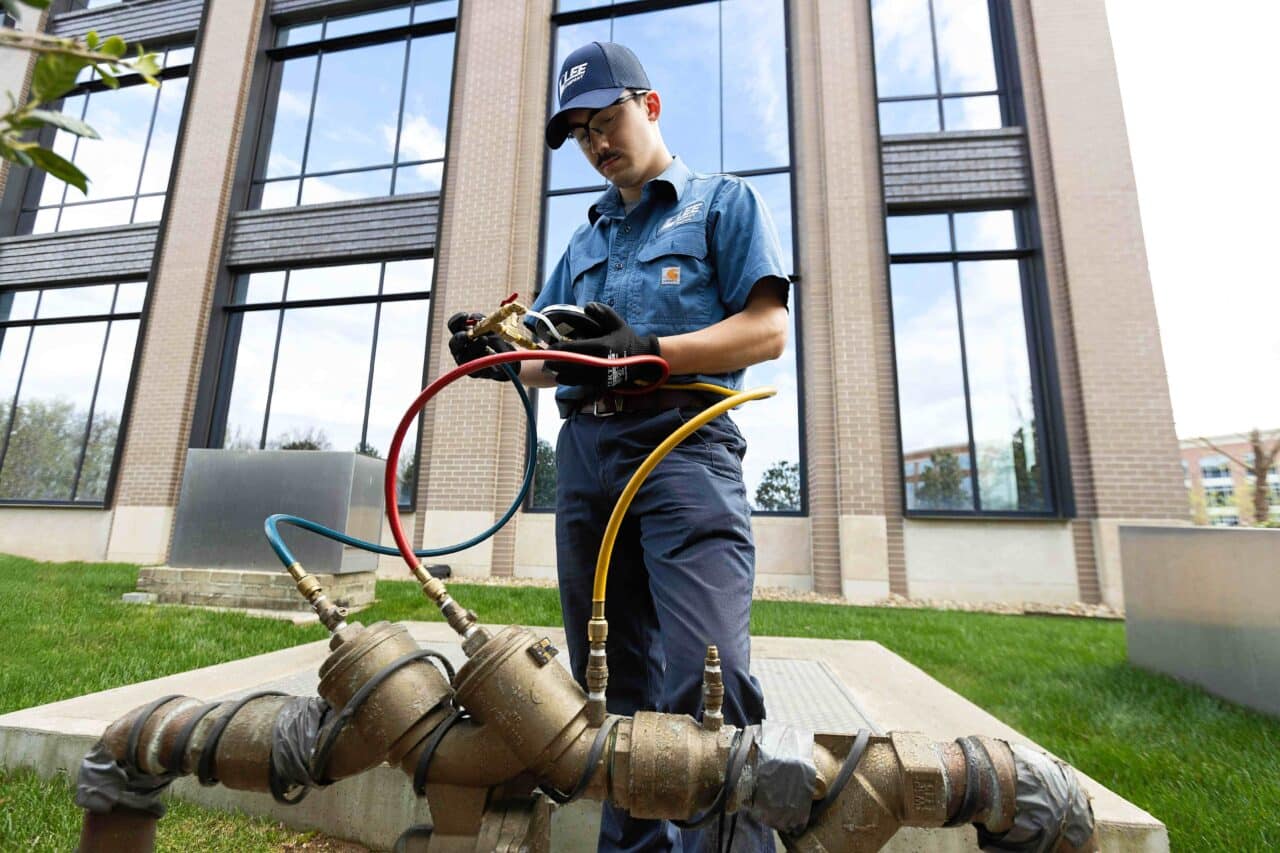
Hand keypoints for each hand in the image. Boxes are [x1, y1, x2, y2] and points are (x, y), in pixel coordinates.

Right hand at [447, 312, 513, 380]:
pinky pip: (474, 366)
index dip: (457, 320)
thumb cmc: (497, 342)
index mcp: (462, 334)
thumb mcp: (494, 329)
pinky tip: (489, 354)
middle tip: (468, 335)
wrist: (509, 360)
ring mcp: (465, 361)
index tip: (466, 315)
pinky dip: (482, 358)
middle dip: (459, 338)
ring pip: (463, 355)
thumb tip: (474, 318)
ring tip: (485, 340)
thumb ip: (484, 322)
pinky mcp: (473, 373)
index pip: (453, 326)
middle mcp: (460, 348)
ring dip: (474, 346)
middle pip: (453, 343)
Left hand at [545, 303, 661, 388]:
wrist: (644, 361)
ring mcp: (600, 377)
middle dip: (555, 363)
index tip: (548, 348)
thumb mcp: (617, 323)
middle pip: (570, 365)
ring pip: (573, 378)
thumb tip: (587, 306)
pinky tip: (561, 376)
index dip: (558, 350)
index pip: (574, 349)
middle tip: (545, 359)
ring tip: (551, 368)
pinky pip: (580, 385)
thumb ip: (603, 312)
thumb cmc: (627, 339)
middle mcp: (600, 364)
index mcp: (602, 347)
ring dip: (559, 373)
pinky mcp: (602, 386)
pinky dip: (568, 381)